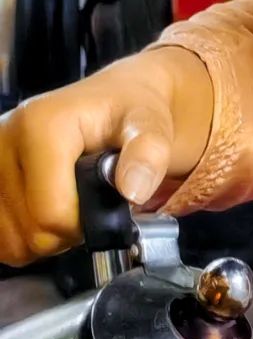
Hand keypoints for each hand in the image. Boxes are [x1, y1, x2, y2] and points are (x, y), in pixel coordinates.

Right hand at [0, 46, 213, 264]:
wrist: (111, 100)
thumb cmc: (129, 112)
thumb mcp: (151, 126)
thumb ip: (148, 155)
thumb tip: (132, 190)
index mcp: (40, 126)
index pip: (52, 214)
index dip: (84, 225)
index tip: (103, 206)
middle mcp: (4, 139)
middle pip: (30, 231)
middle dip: (66, 232)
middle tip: (89, 206)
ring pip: (10, 239)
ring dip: (45, 236)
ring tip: (68, 206)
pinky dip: (24, 235)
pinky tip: (45, 212)